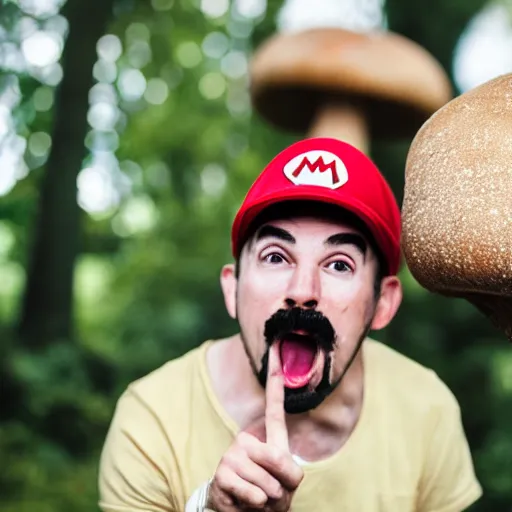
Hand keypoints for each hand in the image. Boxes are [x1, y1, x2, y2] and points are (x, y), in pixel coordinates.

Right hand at [207, 344, 303, 510]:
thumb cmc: (270, 496)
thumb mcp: (288, 482)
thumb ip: (285, 466)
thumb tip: (266, 458)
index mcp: (269, 439)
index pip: (274, 406)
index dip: (276, 379)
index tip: (276, 349)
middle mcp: (248, 440)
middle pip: (277, 458)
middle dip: (282, 484)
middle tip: (273, 492)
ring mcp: (233, 454)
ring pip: (265, 479)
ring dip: (270, 497)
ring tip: (260, 498)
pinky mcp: (222, 472)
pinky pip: (251, 491)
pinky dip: (255, 503)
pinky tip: (247, 503)